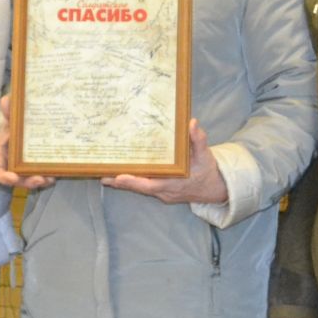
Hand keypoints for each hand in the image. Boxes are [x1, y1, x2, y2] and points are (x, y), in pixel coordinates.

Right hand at [0, 95, 53, 191]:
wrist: (24, 125)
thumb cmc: (14, 124)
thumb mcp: (12, 118)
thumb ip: (9, 112)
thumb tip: (6, 100)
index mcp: (2, 156)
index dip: (4, 177)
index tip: (13, 178)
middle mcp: (11, 166)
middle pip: (17, 180)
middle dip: (27, 182)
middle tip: (39, 180)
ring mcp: (24, 169)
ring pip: (30, 180)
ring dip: (39, 182)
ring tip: (50, 179)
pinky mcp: (36, 168)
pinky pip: (40, 176)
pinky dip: (47, 178)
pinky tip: (56, 175)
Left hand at [105, 120, 227, 205]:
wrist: (214, 189)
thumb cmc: (208, 171)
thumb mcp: (206, 155)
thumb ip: (198, 140)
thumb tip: (191, 123)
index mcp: (175, 183)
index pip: (151, 184)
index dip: (134, 182)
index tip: (119, 177)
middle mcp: (166, 191)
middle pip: (140, 188)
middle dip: (121, 182)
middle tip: (103, 175)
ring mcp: (163, 194)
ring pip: (140, 188)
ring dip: (124, 183)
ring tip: (105, 175)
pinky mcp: (161, 192)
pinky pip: (144, 187)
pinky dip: (132, 182)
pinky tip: (120, 175)